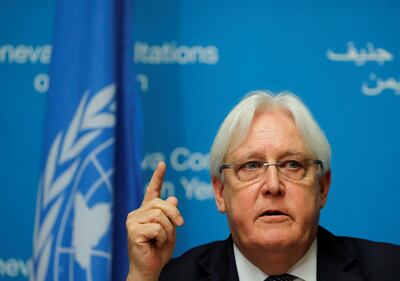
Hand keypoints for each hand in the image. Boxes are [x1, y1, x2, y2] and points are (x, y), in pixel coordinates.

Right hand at [126, 162, 183, 280]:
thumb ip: (170, 215)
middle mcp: (136, 213)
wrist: (150, 269)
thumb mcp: (170, 230)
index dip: (158, 177)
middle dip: (174, 214)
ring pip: (160, 215)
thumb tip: (173, 198)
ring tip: (161, 240)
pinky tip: (154, 243)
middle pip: (161, 203)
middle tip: (180, 225)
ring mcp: (132, 220)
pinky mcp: (132, 230)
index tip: (162, 164)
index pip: (152, 191)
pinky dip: (162, 237)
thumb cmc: (158, 251)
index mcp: (146, 211)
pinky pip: (157, 227)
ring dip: (168, 230)